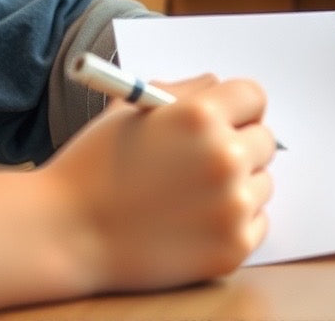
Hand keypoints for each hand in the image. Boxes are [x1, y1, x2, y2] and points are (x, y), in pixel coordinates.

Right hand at [39, 74, 274, 292]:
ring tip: (191, 192)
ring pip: (262, 183)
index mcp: (200, 115)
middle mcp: (223, 157)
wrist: (69, 229)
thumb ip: (186, 91)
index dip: (239, 106)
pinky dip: (233, 221)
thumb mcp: (134, 107)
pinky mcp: (232, 247)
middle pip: (264, 140)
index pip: (254, 96)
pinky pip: (256, 222)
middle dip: (240, 144)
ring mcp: (231, 206)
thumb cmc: (97, 161)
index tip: (229, 118)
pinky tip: (194, 219)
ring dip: (238, 184)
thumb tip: (220, 86)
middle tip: (206, 158)